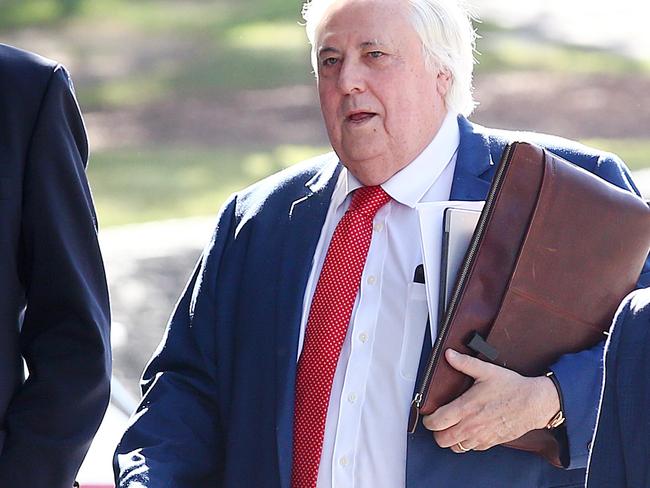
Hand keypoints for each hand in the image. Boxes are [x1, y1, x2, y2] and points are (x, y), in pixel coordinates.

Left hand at [422, 349, 559, 452]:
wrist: (535, 403)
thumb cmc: (512, 388)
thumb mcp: (486, 371)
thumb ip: (465, 363)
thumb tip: (450, 355)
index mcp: (466, 408)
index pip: (436, 422)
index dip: (428, 420)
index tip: (430, 414)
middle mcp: (471, 426)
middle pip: (441, 440)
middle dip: (437, 432)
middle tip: (439, 421)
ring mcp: (481, 436)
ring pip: (455, 448)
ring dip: (451, 438)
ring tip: (452, 426)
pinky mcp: (490, 442)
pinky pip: (471, 449)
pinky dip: (466, 442)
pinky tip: (469, 430)